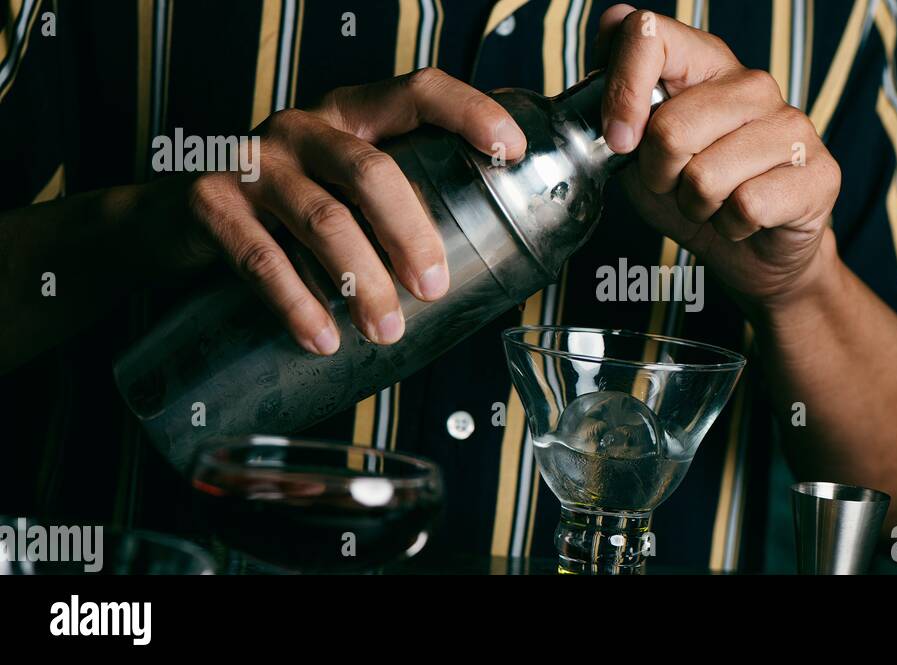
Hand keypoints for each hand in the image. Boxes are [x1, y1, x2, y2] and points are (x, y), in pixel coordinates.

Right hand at [176, 69, 525, 354]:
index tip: (511, 150)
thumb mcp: (344, 194)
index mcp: (352, 115)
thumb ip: (396, 206)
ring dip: (360, 283)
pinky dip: (297, 304)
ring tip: (386, 331)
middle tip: (434, 287)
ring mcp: (255, 160)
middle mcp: (304, 127)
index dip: (468, 111)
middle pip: (372, 171)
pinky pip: (261, 258)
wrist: (171, 223)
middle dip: (411, 234)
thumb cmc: (287, 214)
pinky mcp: (210, 201)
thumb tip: (486, 266)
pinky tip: (322, 339)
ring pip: (323, 220)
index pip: (418, 91)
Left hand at [597, 5, 841, 308]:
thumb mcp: (639, 155)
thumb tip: (604, 70)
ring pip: (706, 176)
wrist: (755, 252)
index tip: (619, 139)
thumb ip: (617, 112)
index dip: (621, 89)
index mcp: (705, 63)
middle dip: (659, 176)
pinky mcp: (818, 171)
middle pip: (671, 127)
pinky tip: (743, 220)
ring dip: (696, 207)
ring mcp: (791, 125)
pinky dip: (731, 227)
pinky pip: (746, 206)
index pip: (649, 34)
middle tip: (677, 185)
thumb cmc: (696, 196)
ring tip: (713, 204)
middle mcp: (752, 83)